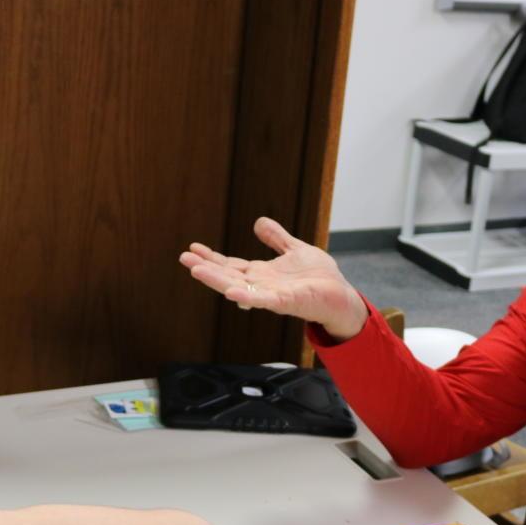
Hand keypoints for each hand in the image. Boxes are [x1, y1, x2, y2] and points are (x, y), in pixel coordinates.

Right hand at [180, 216, 369, 341]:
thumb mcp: (295, 250)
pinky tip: (231, 293)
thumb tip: (259, 222)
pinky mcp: (287, 302)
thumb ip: (277, 238)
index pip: (231, 266)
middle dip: (205, 268)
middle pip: (228, 276)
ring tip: (196, 271)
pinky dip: (247, 297)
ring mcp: (272, 295)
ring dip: (217, 281)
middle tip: (184, 258)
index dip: (211, 258)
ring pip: (239, 288)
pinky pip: (264, 301)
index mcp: (262, 274)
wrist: (341, 296)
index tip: (192, 248)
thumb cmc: (320, 278)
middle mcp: (262, 286)